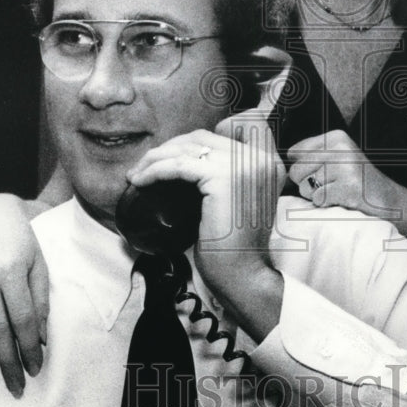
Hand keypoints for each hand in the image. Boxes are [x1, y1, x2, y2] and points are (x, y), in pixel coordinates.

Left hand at [126, 114, 285, 340]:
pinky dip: (155, 171)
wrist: (243, 275)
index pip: (228, 131)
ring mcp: (245, 165)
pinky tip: (140, 182)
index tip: (172, 156)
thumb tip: (188, 159)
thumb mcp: (237, 200)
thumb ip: (227, 175)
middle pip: (203, 137)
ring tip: (137, 174)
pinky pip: (180, 165)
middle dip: (169, 148)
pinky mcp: (223, 178)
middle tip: (144, 167)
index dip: (195, 140)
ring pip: (188, 147)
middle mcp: (262, 158)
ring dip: (156, 158)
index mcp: (269, 162)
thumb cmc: (233, 246)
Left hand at [287, 130, 406, 223]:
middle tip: (332, 187)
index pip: (294, 152)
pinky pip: (318, 200)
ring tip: (339, 193)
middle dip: (308, 185)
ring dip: (318, 197)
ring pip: (305, 187)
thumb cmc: (357, 184)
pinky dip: (328, 205)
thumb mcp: (336, 160)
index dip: (302, 169)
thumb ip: (310, 158)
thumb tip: (275, 169)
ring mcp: (345, 166)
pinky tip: (345, 201)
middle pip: (295, 171)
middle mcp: (340, 147)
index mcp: (335, 137)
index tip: (321, 175)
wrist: (392, 202)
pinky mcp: (348, 186)